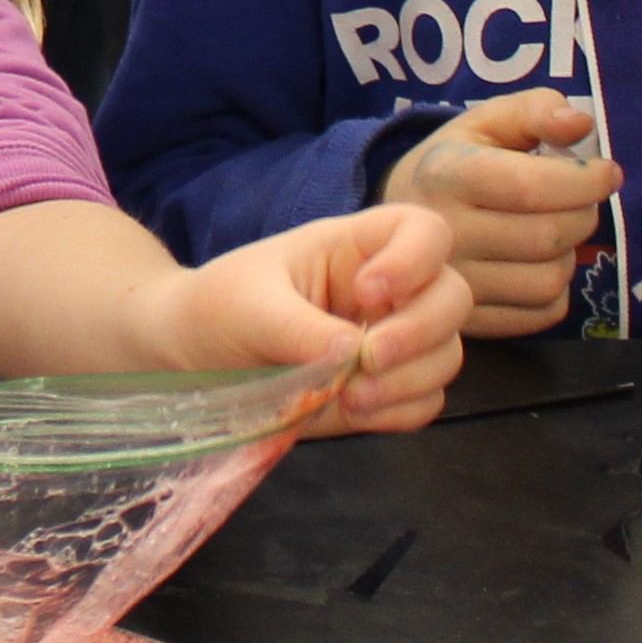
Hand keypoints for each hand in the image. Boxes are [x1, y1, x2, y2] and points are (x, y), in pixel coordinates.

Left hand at [142, 205, 472, 432]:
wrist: (188, 362)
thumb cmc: (215, 311)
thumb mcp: (247, 308)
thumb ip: (298, 328)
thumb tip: (352, 355)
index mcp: (353, 249)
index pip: (424, 231)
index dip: (415, 259)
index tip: (367, 290)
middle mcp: (386, 293)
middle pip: (452, 297)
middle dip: (420, 331)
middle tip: (367, 359)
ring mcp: (389, 342)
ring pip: (447, 355)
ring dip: (410, 380)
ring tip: (349, 397)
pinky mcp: (383, 392)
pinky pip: (426, 402)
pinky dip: (402, 411)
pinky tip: (353, 411)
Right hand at [378, 89, 619, 335]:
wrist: (399, 225)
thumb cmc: (455, 164)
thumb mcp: (486, 122)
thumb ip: (535, 110)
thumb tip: (580, 124)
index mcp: (446, 174)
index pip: (530, 188)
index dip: (584, 181)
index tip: (609, 173)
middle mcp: (443, 234)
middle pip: (547, 237)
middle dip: (583, 214)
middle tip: (579, 200)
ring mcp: (453, 283)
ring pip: (548, 280)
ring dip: (570, 253)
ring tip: (554, 231)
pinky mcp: (470, 320)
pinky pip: (542, 313)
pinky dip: (557, 290)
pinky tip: (538, 263)